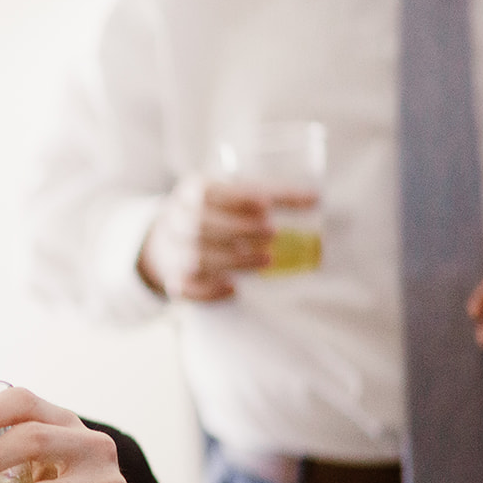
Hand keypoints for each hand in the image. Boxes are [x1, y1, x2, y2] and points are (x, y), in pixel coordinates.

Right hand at [137, 176, 314, 300]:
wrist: (166, 240)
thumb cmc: (213, 213)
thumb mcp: (232, 195)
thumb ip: (271, 195)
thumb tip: (315, 199)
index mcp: (189, 193)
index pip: (206, 193)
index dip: (235, 199)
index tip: (266, 204)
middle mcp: (175, 221)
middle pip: (201, 225)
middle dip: (239, 229)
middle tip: (274, 234)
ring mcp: (171, 252)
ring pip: (197, 258)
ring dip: (234, 260)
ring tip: (267, 261)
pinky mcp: (173, 279)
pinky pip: (187, 287)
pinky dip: (210, 290)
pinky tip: (233, 288)